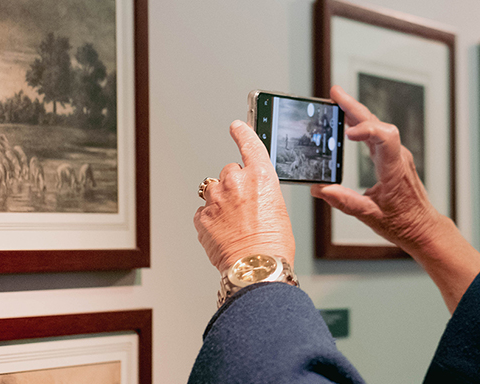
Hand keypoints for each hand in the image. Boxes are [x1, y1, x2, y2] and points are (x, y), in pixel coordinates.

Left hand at [194, 120, 295, 272]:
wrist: (256, 268)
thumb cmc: (273, 245)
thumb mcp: (278, 211)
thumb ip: (262, 194)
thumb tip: (250, 197)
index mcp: (261, 177)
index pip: (250, 144)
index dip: (242, 133)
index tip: (237, 126)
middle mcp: (236, 182)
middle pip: (229, 172)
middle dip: (233, 185)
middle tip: (243, 208)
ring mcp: (216, 198)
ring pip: (213, 191)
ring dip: (220, 202)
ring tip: (233, 224)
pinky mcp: (201, 216)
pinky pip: (203, 211)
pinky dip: (210, 220)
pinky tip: (223, 233)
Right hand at [311, 85, 443, 253]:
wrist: (422, 227)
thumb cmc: (403, 223)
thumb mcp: (371, 216)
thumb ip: (345, 202)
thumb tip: (321, 189)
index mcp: (394, 170)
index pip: (385, 138)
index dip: (367, 130)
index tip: (347, 133)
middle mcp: (396, 158)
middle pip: (377, 124)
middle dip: (354, 107)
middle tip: (334, 94)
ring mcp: (396, 156)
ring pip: (377, 126)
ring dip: (357, 112)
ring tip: (336, 100)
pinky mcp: (392, 158)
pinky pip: (377, 134)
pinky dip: (362, 124)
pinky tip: (348, 120)